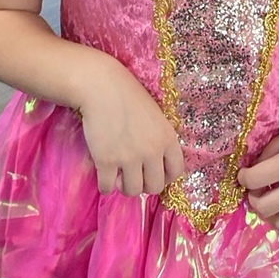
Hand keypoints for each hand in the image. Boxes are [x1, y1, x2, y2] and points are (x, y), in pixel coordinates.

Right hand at [79, 59, 184, 196]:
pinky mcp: (106, 161)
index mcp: (168, 139)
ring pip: (132, 191)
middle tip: (134, 174)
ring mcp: (129, 158)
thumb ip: (159, 139)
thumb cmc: (129, 96)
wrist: (102, 86)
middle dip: (144, 184)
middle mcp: (152, 151)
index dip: (166, 176)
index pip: (176, 172)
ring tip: (118, 175)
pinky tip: (104, 175)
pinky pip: (107, 187)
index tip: (154, 173)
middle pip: (154, 187)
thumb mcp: (156, 116)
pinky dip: (105, 185)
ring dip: (124, 186)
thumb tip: (156, 164)